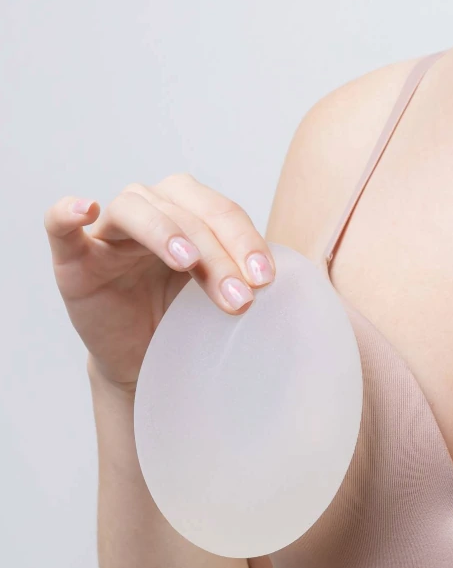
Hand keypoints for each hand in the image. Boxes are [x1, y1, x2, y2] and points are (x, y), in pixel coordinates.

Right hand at [45, 173, 275, 390]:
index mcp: (191, 214)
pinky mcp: (75, 259)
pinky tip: (85, 209)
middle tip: (238, 296)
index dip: (245, 239)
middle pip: (185, 211)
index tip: (266, 278)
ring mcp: (110, 234)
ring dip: (166, 232)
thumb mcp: (221, 294)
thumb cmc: (185, 319)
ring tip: (188, 262)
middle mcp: (152, 213)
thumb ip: (244, 274)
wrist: (146, 358)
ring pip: (135, 209)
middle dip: (217, 252)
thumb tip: (278, 277)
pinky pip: (59, 226)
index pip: (221, 211)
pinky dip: (67, 212)